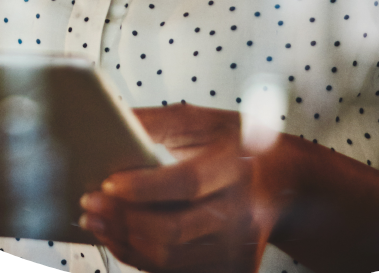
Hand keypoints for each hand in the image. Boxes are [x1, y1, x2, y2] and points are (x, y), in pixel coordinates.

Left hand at [78, 103, 288, 272]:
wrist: (289, 184)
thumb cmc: (239, 145)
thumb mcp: (206, 120)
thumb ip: (159, 121)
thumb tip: (112, 122)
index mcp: (237, 165)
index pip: (185, 183)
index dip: (143, 187)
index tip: (106, 182)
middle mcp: (243, 213)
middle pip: (174, 231)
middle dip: (124, 221)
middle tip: (89, 204)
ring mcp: (239, 250)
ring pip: (172, 260)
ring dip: (125, 242)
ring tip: (95, 221)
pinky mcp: (233, 271)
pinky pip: (177, 272)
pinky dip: (141, 258)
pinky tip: (118, 238)